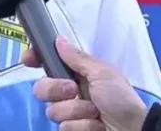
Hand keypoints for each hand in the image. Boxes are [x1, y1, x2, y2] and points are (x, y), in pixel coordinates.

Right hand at [22, 36, 147, 130]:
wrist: (133, 129)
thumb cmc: (120, 97)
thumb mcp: (103, 73)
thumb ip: (78, 58)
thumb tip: (59, 39)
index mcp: (76, 75)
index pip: (48, 63)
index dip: (35, 59)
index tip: (28, 60)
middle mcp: (69, 92)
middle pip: (41, 88)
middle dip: (56, 90)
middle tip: (74, 91)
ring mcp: (70, 113)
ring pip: (52, 110)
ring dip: (76, 111)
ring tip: (95, 112)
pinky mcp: (72, 129)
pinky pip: (64, 127)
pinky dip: (82, 126)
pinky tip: (96, 125)